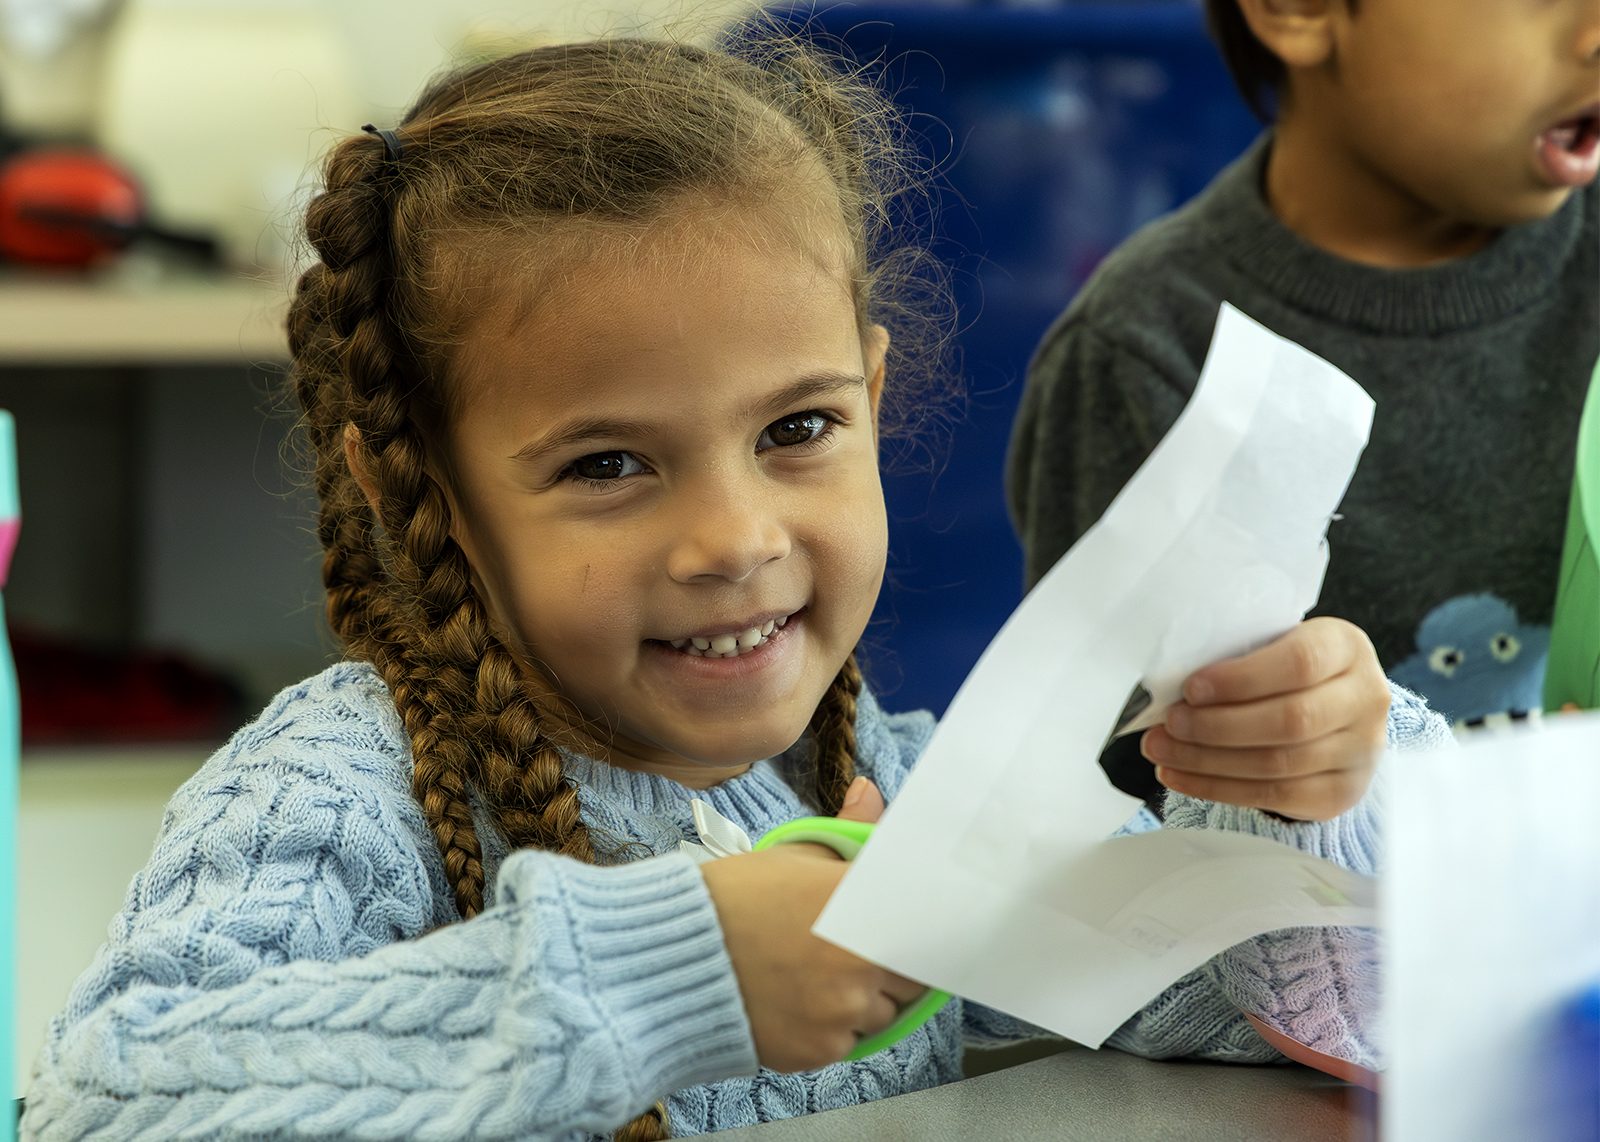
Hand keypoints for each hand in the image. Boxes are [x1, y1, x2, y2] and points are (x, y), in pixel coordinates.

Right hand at [699, 777, 920, 1071]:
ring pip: (880, 1013)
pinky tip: (792, 1003)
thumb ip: (847, 832)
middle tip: (850, 952)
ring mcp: (842, 1009)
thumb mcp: (792, 855)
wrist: (671, 960)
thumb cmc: (730, 901)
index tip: (905, 926)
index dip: (916, 926)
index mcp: (858, 901)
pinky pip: (845, 1042)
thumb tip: (870, 793)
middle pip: (912, 973)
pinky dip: (827, 1029)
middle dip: (889, 964)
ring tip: (811, 977)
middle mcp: (859, 958)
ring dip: (860, 1000)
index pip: (924, 919)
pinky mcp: (821, 1050)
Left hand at [1140, 617, 1388, 821]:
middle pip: (1290, 720)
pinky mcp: (1342, 792)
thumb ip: (1238, 656)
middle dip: (1217, 726)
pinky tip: (1179, 776)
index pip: (1300, 662)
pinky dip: (1217, 788)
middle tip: (1169, 723)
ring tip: (1162, 751)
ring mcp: (1360, 752)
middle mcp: (1366, 699)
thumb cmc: (1287, 670)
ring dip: (1207, 761)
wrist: (1335, 711)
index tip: (1191, 688)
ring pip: (1278, 764)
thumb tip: (1170, 684)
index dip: (1241, 679)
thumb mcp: (1274, 644)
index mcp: (1346, 647)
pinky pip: (1275, 797)